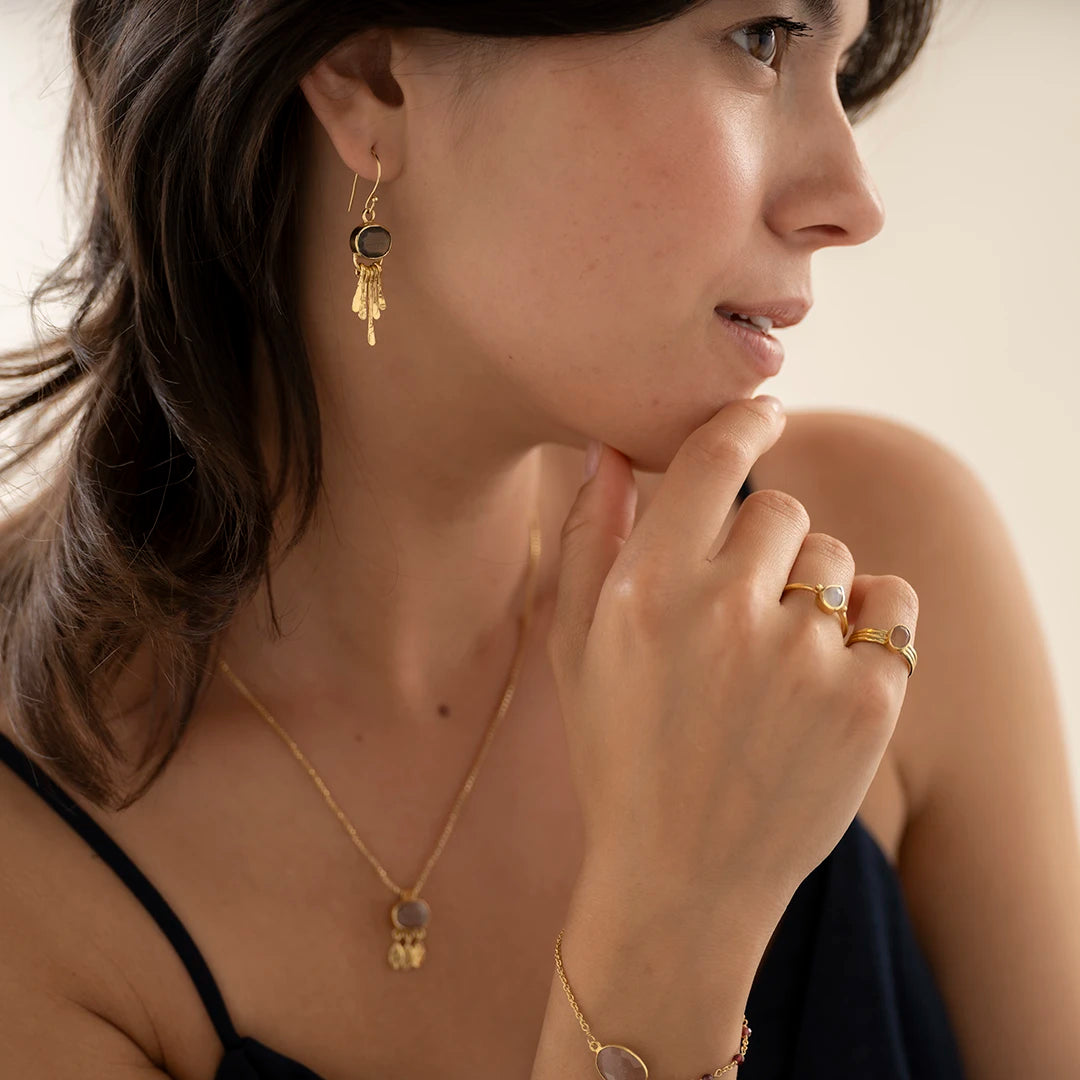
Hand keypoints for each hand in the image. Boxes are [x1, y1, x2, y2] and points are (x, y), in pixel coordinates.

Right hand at [548, 397, 918, 916]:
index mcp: (647, 589)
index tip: (763, 416)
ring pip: (835, 558)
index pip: (713, 457)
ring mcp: (803, 655)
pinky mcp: (868, 698)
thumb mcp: (576, 648)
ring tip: (776, 662)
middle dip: (766, 544)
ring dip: (813, 590)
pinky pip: (892, 602)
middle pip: (782, 509)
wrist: (681, 879)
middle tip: (743, 609)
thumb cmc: (618, 754)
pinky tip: (827, 673)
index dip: (744, 423)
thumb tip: (610, 449)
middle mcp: (725, 611)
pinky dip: (869, 623)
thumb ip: (590, 537)